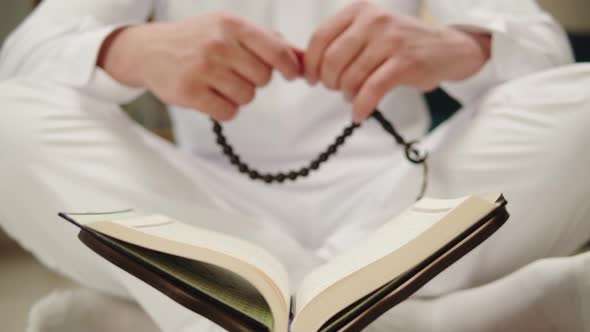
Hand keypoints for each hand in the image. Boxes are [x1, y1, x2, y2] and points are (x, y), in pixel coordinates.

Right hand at [98, 13, 301, 120]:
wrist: (149, 50)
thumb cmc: (199, 39)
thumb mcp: (230, 29)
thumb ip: (269, 42)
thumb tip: (305, 59)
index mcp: (232, 24)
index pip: (277, 51)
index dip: (290, 67)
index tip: (292, 74)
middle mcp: (218, 44)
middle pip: (263, 78)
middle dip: (254, 80)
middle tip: (234, 72)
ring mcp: (202, 68)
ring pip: (247, 97)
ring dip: (238, 95)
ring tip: (218, 83)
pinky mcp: (190, 92)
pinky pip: (228, 112)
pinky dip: (224, 109)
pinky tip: (210, 96)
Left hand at [304, 1, 490, 122]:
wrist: (447, 48)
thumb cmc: (400, 44)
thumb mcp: (368, 32)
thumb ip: (338, 44)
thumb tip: (302, 67)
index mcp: (359, 10)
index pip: (319, 39)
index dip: (311, 64)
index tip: (312, 79)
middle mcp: (374, 20)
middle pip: (331, 60)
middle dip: (328, 82)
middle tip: (336, 89)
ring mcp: (391, 40)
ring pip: (350, 77)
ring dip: (346, 94)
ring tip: (353, 96)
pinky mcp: (406, 62)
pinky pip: (372, 90)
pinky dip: (361, 106)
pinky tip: (359, 113)